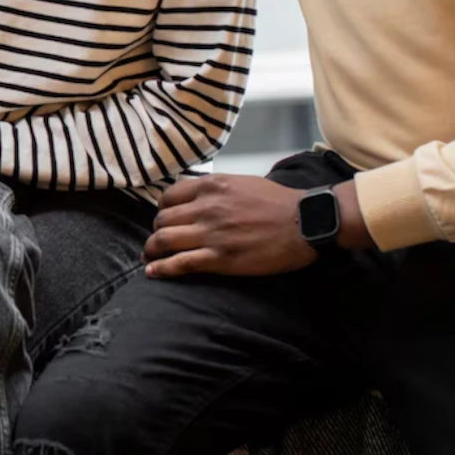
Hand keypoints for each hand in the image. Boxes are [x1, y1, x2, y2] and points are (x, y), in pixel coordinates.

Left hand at [143, 174, 319, 278]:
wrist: (304, 222)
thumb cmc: (278, 202)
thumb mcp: (241, 182)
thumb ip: (216, 189)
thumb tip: (199, 197)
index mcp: (210, 186)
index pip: (168, 196)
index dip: (162, 210)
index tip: (165, 218)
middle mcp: (205, 207)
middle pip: (162, 219)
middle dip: (156, 231)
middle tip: (159, 240)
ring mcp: (210, 233)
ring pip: (163, 240)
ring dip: (152, 250)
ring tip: (150, 257)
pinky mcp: (219, 258)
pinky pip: (180, 263)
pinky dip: (161, 268)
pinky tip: (152, 272)